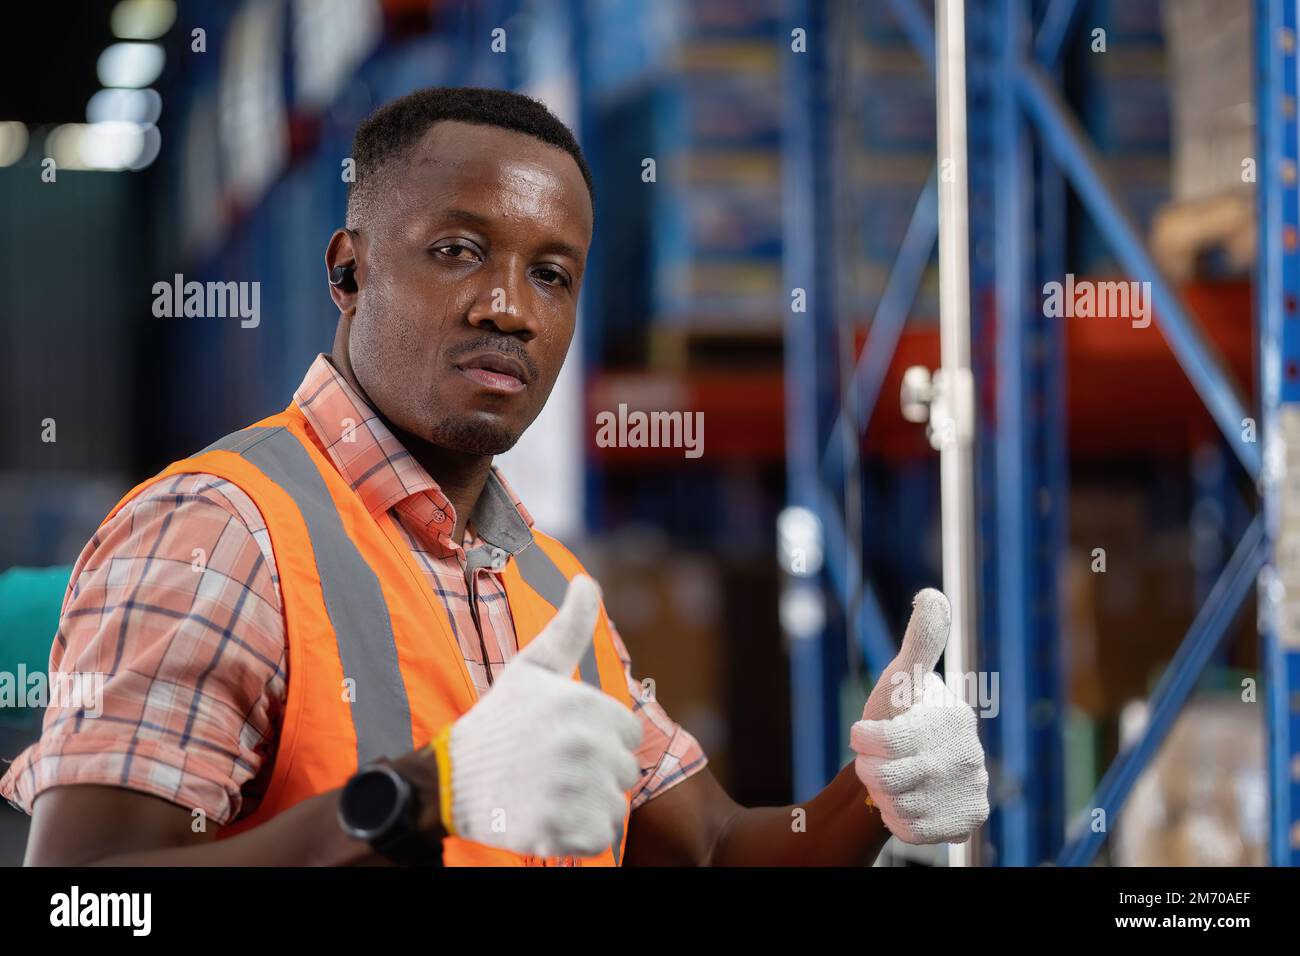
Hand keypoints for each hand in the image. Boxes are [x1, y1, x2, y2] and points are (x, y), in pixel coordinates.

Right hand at [445, 574, 641, 856]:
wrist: (448, 781)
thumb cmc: (498, 722)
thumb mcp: (532, 667)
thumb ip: (568, 625)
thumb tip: (586, 580)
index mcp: (583, 704)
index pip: (626, 732)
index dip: (598, 737)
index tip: (561, 739)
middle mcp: (583, 745)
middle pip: (624, 770)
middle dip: (594, 772)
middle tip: (550, 768)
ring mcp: (573, 790)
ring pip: (614, 805)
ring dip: (587, 805)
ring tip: (547, 792)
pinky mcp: (562, 832)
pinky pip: (600, 836)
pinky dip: (578, 834)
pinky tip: (546, 818)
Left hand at [850, 588, 988, 844]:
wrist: (904, 763)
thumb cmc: (900, 714)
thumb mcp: (902, 677)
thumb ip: (918, 641)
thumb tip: (932, 595)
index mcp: (954, 719)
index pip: (887, 740)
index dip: (864, 739)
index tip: (861, 732)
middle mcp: (971, 756)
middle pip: (889, 777)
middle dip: (870, 769)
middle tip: (876, 759)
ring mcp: (971, 790)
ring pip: (898, 806)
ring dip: (881, 795)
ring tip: (890, 779)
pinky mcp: (966, 823)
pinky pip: (912, 831)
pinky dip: (897, 820)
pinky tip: (904, 803)